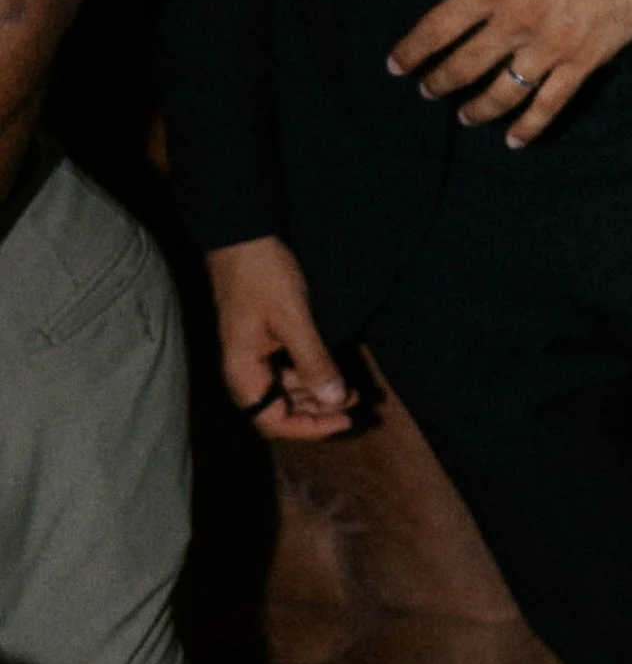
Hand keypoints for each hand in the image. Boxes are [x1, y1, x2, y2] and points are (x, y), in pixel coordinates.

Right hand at [207, 234, 351, 439]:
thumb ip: (313, 362)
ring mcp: (254, 357)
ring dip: (317, 394)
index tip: (345, 421)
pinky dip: (310, 374)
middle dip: (318, 411)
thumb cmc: (263, 275)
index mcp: (243, 374)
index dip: (311, 427)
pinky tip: (333, 371)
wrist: (244, 236)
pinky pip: (287, 370)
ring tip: (351, 390)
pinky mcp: (264, 342)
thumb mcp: (294, 319)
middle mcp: (245, 372)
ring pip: (286, 391)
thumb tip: (334, 402)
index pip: (274, 422)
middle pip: (280, 411)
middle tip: (355, 402)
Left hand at [391, 0, 631, 144]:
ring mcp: (549, 47)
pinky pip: (548, 105)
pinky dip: (529, 127)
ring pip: (501, 93)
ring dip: (476, 109)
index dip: (412, 50)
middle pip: (464, 65)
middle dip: (439, 83)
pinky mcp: (581, 63)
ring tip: (465, 116)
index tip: (398, 65)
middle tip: (428, 90)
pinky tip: (514, 138)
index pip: (439, 27)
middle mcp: (517, 21)